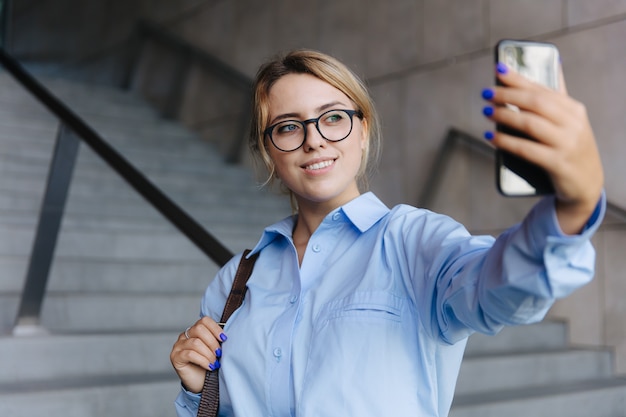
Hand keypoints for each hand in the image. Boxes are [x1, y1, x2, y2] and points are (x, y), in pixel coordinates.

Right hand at [170, 316, 227, 392]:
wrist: (201, 383)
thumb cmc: (209, 364)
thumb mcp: (215, 349)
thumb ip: (217, 340)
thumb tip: (225, 335)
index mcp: (195, 330)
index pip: (204, 320)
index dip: (215, 328)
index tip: (224, 338)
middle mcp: (185, 335)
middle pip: (199, 329)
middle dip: (212, 342)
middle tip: (219, 353)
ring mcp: (178, 345)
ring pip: (195, 343)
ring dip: (209, 353)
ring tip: (215, 362)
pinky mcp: (175, 357)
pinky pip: (190, 354)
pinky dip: (203, 360)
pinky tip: (210, 366)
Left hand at [482, 63, 603, 233]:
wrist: (587, 184)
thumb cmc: (570, 148)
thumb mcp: (568, 122)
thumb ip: (557, 98)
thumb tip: (553, 66)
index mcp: (574, 109)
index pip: (542, 88)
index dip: (519, 78)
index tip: (499, 69)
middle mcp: (573, 124)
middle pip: (535, 103)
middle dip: (508, 95)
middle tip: (487, 93)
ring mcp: (566, 144)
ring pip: (530, 124)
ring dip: (505, 116)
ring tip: (487, 111)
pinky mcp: (557, 163)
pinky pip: (526, 150)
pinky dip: (506, 142)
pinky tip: (491, 137)